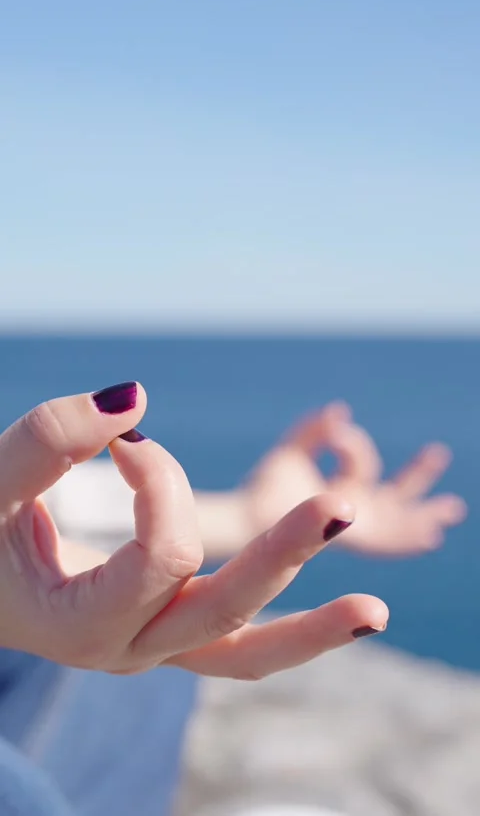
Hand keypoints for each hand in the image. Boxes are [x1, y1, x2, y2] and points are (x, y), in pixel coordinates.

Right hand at [0, 384, 386, 677]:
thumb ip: (50, 439)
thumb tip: (137, 398)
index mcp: (78, 626)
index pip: (162, 554)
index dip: (160, 480)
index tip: (126, 438)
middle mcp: (124, 650)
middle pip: (224, 612)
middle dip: (285, 554)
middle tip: (343, 505)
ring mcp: (151, 647)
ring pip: (241, 654)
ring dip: (310, 630)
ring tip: (374, 612)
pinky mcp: (166, 630)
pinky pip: (235, 646)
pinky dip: (286, 632)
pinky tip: (340, 615)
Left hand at [246, 403, 466, 555]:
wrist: (248, 518)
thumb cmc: (263, 489)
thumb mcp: (291, 454)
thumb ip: (313, 432)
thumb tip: (339, 411)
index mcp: (340, 494)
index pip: (363, 468)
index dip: (354, 445)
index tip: (334, 431)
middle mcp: (352, 512)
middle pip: (394, 496)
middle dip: (418, 478)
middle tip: (438, 454)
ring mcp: (355, 528)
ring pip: (399, 520)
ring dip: (425, 513)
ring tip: (452, 508)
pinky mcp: (354, 540)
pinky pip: (388, 540)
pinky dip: (408, 538)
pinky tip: (431, 537)